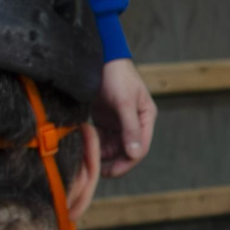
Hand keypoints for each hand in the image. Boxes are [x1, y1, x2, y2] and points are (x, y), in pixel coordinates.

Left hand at [95, 59, 156, 176]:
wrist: (98, 56)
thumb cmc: (116, 75)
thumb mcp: (124, 102)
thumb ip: (130, 129)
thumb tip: (135, 155)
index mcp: (145, 118)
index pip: (140, 148)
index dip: (126, 163)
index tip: (110, 173)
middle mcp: (134, 122)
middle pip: (126, 149)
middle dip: (112, 160)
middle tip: (96, 171)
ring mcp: (118, 120)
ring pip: (112, 145)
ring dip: (101, 152)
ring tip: (87, 158)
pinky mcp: (104, 117)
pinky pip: (101, 136)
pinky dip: (94, 142)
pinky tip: (83, 145)